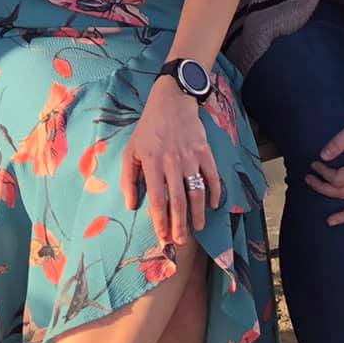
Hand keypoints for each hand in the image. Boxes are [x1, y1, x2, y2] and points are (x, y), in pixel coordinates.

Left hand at [121, 78, 221, 245]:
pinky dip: (215, 192)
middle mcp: (172, 162)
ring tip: (198, 228)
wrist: (172, 101)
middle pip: (178, 200)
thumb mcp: (131, 150)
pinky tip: (213, 205)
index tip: (162, 237)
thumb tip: (132, 205)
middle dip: (180, 224)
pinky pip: (213, 176)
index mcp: (151, 162)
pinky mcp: (205, 151)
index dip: (160, 221)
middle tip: (180, 240)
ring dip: (198, 213)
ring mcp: (190, 157)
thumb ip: (128, 179)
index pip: (156, 199)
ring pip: (197, 192)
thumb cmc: (148, 129)